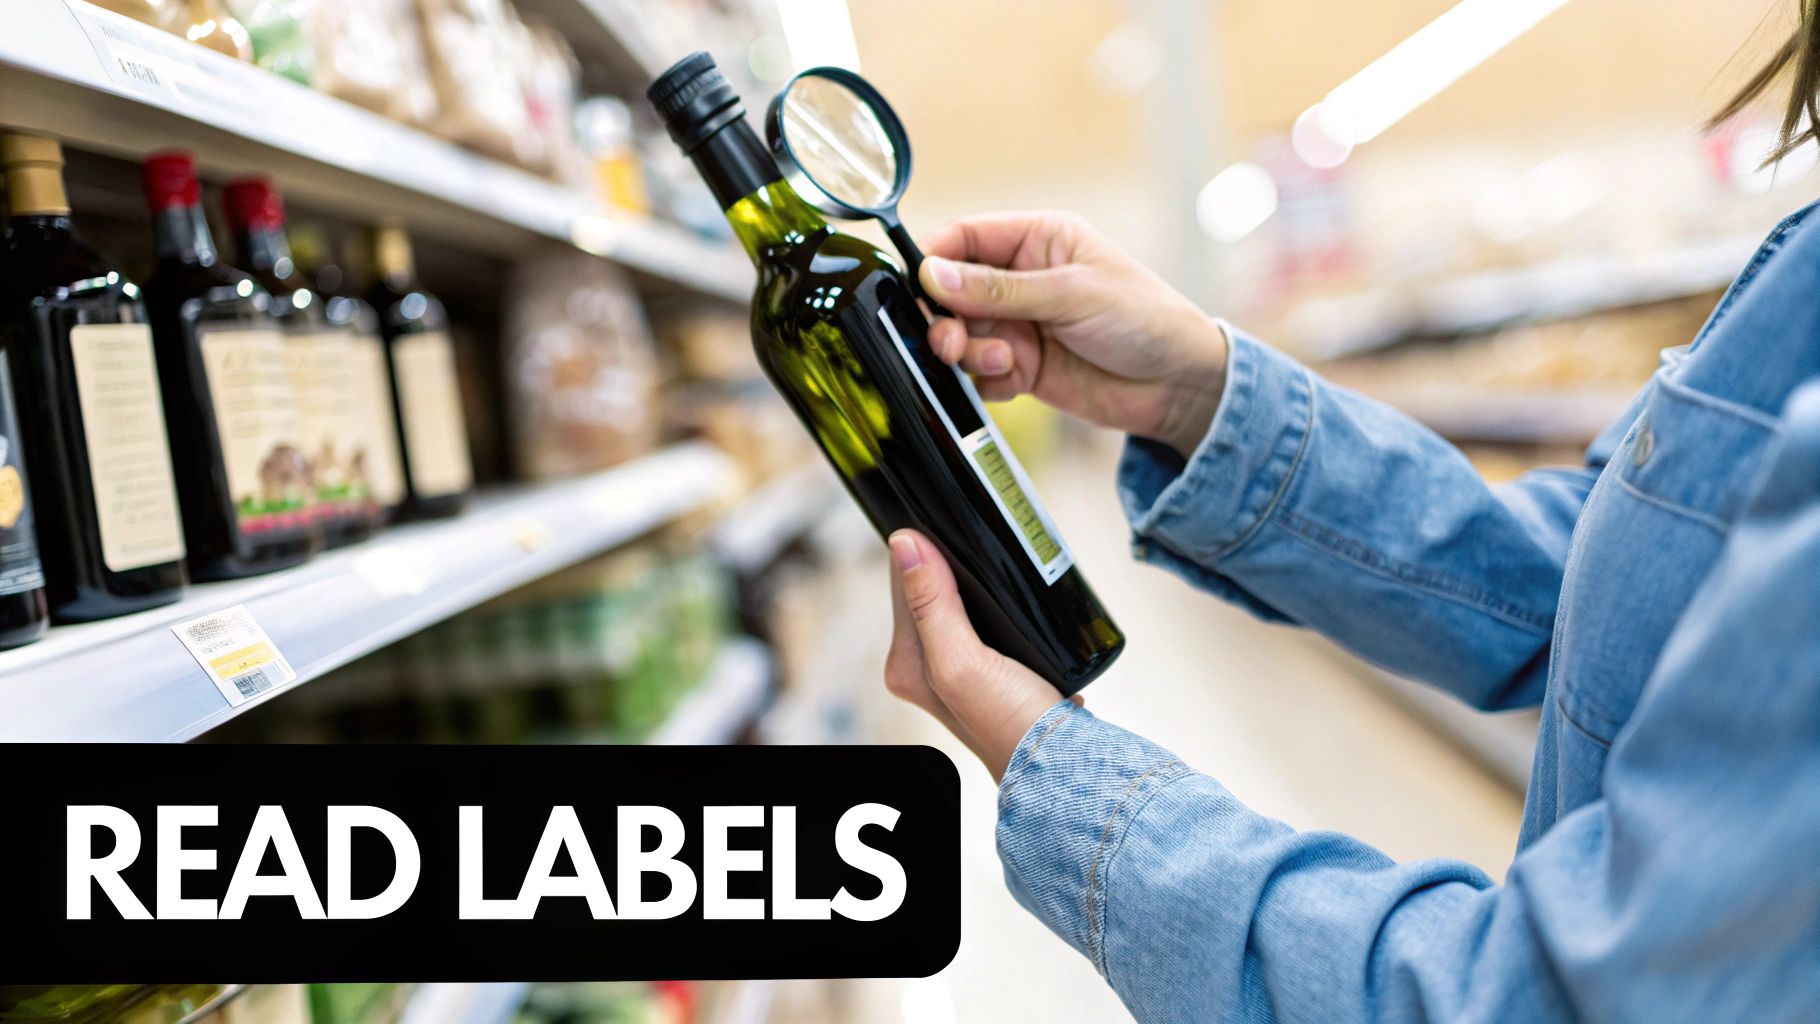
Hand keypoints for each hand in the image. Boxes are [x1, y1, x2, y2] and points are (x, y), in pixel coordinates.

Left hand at [883, 529, 1073, 779]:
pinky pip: (984, 617)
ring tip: (1004, 570)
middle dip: (954, 565)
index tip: (953, 525)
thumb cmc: (1010, 721)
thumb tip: (904, 543)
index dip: (926, 548)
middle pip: (929, 588)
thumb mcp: (962, 660)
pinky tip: (1014, 598)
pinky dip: (997, 603)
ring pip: (959, 600)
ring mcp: (957, 667)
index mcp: (904, 664)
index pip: (902, 582)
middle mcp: (924, 666)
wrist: (1061, 760)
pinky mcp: (990, 666)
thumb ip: (931, 604)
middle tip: (987, 548)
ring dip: (978, 584)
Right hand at [919, 211, 1228, 459]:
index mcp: (1037, 239)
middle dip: (945, 318)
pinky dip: (984, 381)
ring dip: (967, 352)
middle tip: (951, 341)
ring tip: (1003, 361)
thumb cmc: (1145, 319)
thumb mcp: (1072, 294)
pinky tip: (1013, 381)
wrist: (1179, 386)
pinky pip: (978, 374)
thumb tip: (934, 275)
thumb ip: (999, 289)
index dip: (934, 260)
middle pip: (951, 292)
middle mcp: (1020, 280)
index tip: (919, 287)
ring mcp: (1019, 324)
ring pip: (960, 335)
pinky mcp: (1020, 366)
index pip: (964, 238)